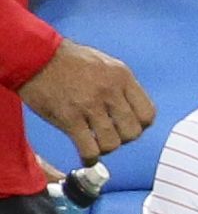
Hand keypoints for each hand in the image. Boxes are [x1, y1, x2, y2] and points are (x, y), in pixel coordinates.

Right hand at [19, 39, 151, 165]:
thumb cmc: (67, 59)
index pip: (148, 114)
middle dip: (124, 139)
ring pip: (112, 143)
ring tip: (97, 145)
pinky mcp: (69, 119)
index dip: (140, 125)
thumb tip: (130, 107)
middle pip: (132, 132)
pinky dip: (90, 158)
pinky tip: (87, 157)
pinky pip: (88, 149)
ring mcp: (89, 106)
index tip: (128, 126)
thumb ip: (120, 84)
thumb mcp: (104, 63)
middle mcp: (110, 92)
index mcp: (122, 78)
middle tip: (112, 136)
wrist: (35, 56)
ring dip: (105, 149)